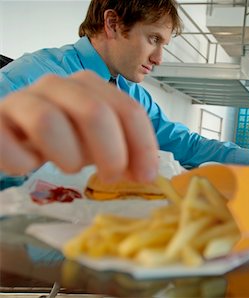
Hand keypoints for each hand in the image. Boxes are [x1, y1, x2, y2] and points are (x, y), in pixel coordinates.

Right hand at [0, 71, 158, 182]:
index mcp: (90, 86)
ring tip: (68, 167)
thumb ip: (122, 149)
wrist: (9, 134)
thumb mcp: (95, 142)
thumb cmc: (59, 139)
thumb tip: (145, 172)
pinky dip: (23, 162)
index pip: (129, 110)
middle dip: (110, 152)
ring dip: (68, 156)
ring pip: (49, 121)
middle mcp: (58, 85)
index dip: (142, 145)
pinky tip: (28, 164)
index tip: (146, 176)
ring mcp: (23, 99)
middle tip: (111, 176)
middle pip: (94, 112)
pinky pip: (8, 142)